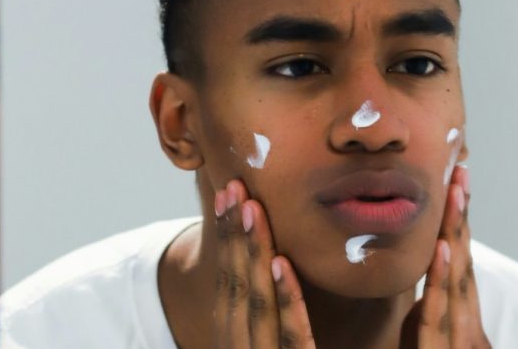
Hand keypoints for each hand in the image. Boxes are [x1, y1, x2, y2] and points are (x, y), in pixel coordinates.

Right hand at [213, 179, 315, 348]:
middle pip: (235, 284)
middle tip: (234, 185)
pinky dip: (285, 297)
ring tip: (252, 208)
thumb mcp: (274, 340)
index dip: (227, 237)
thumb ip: (275, 311)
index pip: (228, 281)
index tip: (229, 193)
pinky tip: (282, 263)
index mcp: (236, 337)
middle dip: (233, 233)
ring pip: (256, 300)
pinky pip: (290, 334)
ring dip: (253, 251)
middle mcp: (241, 346)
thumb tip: (281, 259)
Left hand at [402, 166, 491, 347]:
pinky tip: (440, 248)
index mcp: (463, 320)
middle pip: (464, 262)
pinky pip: (436, 315)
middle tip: (459, 171)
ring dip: (456, 234)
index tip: (456, 183)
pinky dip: (441, 279)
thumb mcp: (429, 343)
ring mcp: (457, 340)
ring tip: (454, 193)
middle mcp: (467, 325)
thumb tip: (427, 293)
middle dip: (462, 217)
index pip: (461, 263)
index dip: (460, 223)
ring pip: (457, 280)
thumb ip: (431, 319)